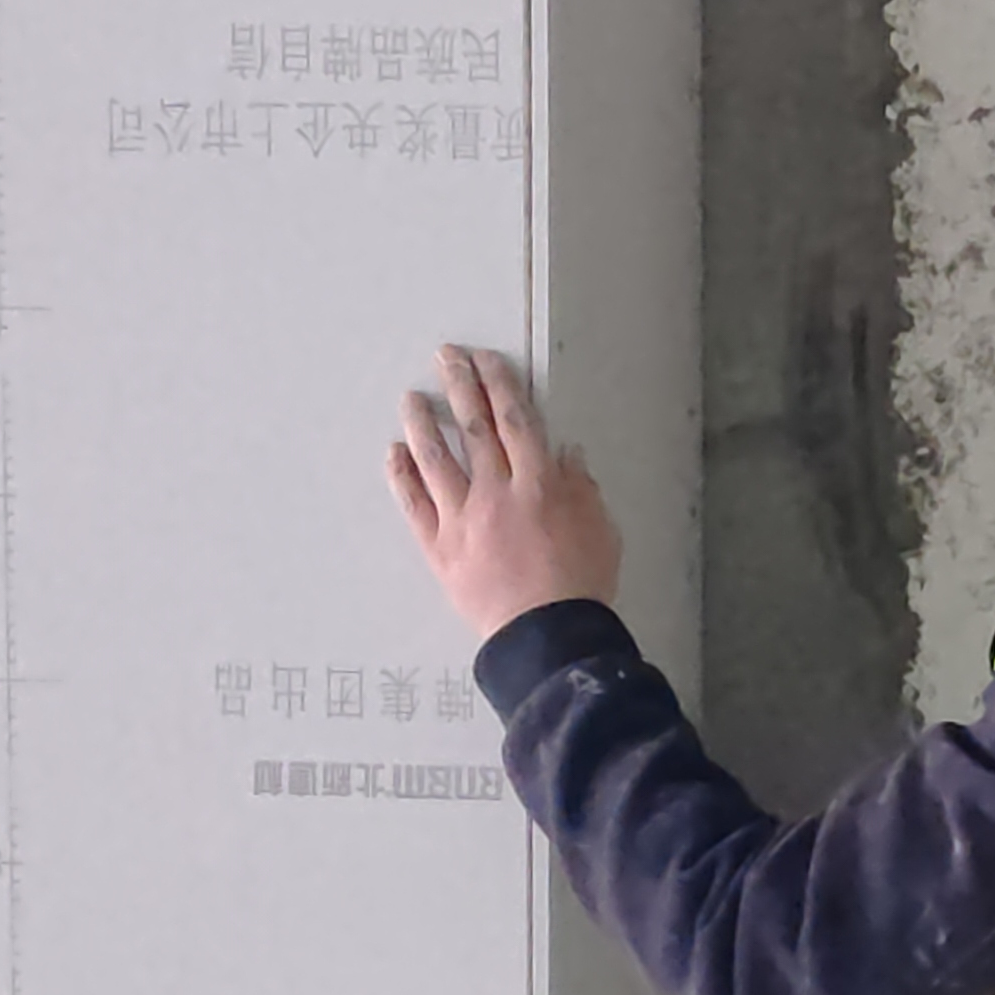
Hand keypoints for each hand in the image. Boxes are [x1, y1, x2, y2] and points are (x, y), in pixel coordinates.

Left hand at [387, 346, 621, 638]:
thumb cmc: (581, 584)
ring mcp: (462, 520)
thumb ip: (580, 489)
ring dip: (422, 424)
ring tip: (411, 398)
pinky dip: (402, 477)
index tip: (486, 360)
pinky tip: (393, 454)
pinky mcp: (439, 548)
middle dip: (459, 387)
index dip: (500, 385)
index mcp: (539, 484)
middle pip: (474, 429)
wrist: (546, 637)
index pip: (516, 420)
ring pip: (435, 461)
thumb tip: (565, 454)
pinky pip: (414, 506)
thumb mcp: (600, 529)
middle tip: (445, 357)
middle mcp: (496, 493)